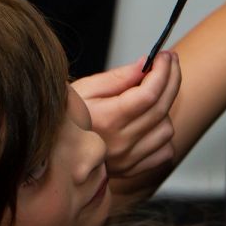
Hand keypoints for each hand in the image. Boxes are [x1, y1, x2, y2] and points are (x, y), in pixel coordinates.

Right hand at [71, 53, 179, 177]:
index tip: (164, 56)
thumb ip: (118, 77)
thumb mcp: (84, 89)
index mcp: (107, 120)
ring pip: (166, 130)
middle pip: (162, 108)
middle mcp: (120, 143)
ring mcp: (127, 160)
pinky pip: (164, 151)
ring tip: (152, 96)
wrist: (54, 152)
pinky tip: (151, 122)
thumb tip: (145, 64)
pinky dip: (162, 134)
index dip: (162, 71)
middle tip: (169, 62)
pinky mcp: (132, 169)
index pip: (148, 94)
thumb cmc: (65, 118)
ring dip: (165, 109)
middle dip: (172, 79)